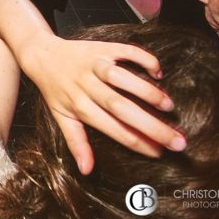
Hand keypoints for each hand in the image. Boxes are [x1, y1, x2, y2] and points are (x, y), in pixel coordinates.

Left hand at [19, 32, 185, 174]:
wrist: (41, 54)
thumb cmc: (55, 89)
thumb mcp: (61, 117)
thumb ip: (76, 142)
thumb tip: (87, 171)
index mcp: (80, 107)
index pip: (114, 130)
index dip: (138, 143)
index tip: (161, 153)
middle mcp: (87, 86)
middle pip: (121, 108)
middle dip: (151, 126)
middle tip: (178, 141)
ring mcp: (94, 65)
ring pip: (121, 78)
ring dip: (146, 91)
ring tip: (168, 106)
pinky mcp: (100, 47)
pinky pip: (124, 50)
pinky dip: (143, 58)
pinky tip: (158, 70)